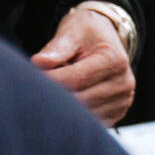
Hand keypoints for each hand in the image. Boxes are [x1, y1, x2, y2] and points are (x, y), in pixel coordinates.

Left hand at [34, 1, 135, 123]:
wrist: (106, 38)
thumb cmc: (86, 34)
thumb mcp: (72, 32)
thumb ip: (57, 48)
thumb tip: (38, 62)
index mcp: (114, 60)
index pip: (76, 79)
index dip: (50, 81)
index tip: (30, 79)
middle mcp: (123, 83)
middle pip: (80, 100)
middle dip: (54, 96)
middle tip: (35, 89)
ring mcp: (122, 100)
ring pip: (85, 115)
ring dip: (64, 107)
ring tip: (53, 94)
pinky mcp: (117, 113)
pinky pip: (91, 122)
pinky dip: (75, 116)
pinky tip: (66, 102)